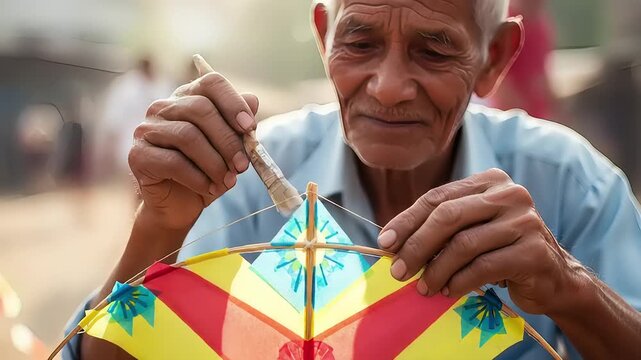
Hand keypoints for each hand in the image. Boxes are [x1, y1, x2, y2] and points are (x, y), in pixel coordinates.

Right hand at [128, 72, 258, 230]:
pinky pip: (172, 162)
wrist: (179, 205)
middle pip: (200, 109)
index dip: (233, 103)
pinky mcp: (137, 155)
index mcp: (188, 98)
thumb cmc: (206, 171)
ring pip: (187, 136)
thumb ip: (239, 126)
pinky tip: (209, 189)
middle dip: (228, 140)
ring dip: (215, 163)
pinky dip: (198, 178)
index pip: (211, 82)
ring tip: (228, 181)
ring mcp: (147, 129)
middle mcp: (163, 107)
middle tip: (243, 166)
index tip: (250, 128)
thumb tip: (253, 101)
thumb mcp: (229, 149)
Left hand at [378, 168, 581, 314]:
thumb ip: (441, 228)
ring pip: (464, 244)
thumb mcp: (472, 230)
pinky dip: (460, 282)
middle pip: (448, 216)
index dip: (407, 220)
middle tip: (398, 271)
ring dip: (436, 270)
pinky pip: (484, 267)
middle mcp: (510, 194)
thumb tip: (391, 243)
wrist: (554, 278)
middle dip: (417, 245)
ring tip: (423, 287)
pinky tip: (448, 291)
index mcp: (489, 181)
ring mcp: (525, 221)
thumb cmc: (501, 251)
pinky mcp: (534, 251)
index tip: (385, 243)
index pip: (438, 198)